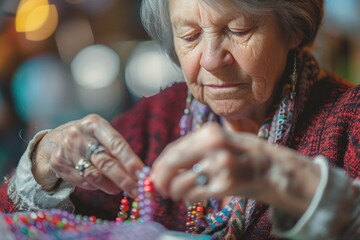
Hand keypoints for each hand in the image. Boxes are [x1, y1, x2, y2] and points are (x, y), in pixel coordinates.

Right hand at [32, 114, 143, 196]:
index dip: (130, 161)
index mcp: (95, 124)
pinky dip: (96, 186)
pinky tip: (102, 185)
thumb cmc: (89, 138)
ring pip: (94, 175)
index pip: (116, 144)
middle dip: (124, 179)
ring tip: (119, 189)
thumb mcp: (102, 135)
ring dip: (111, 185)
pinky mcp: (60, 165)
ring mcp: (67, 150)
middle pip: (105, 163)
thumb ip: (117, 150)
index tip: (142, 174)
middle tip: (137, 191)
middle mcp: (79, 135)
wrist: (53, 140)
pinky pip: (83, 181)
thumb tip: (138, 173)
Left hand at [151, 123, 319, 216]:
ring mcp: (220, 165)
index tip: (155, 175)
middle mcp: (213, 145)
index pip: (173, 149)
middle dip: (160, 180)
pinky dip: (188, 198)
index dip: (160, 165)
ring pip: (180, 183)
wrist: (276, 169)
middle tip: (160, 188)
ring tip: (178, 194)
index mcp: (209, 132)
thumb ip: (196, 148)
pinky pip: (194, 195)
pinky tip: (191, 198)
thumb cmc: (244, 154)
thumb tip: (165, 163)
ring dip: (174, 192)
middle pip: (171, 165)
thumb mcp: (221, 140)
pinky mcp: (226, 185)